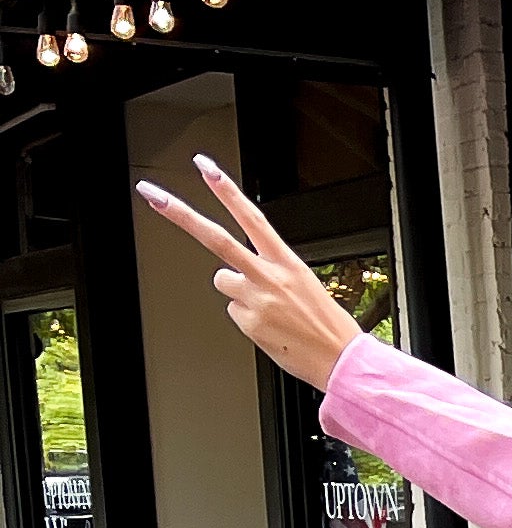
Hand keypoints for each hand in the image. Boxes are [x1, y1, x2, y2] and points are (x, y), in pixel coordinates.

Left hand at [134, 155, 361, 391]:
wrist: (342, 360)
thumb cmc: (326, 324)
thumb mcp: (304, 285)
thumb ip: (269, 272)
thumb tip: (237, 276)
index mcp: (287, 262)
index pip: (252, 217)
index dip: (227, 191)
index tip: (205, 168)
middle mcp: (268, 276)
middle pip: (216, 239)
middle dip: (181, 215)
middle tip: (152, 196)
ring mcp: (256, 299)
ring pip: (223, 281)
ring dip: (237, 292)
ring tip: (268, 309)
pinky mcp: (248, 322)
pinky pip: (234, 312)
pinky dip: (249, 320)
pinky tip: (271, 327)